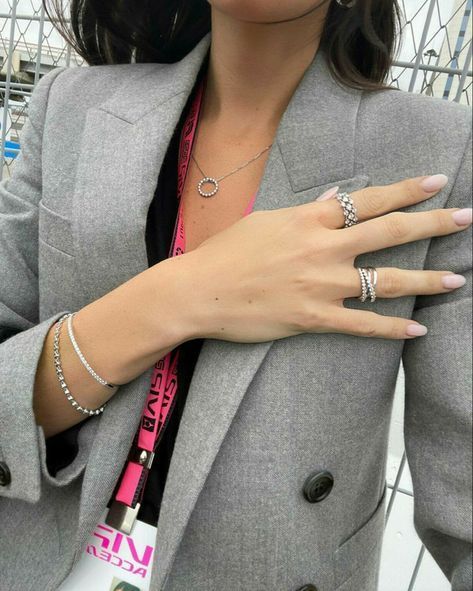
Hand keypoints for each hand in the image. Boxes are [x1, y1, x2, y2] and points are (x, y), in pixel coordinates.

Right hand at [179, 175, 471, 340]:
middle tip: (467, 219)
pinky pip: (362, 324)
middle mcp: (322, 249)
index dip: (407, 190)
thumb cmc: (227, 252)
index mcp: (309, 220)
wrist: (199, 291)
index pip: (368, 200)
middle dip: (433, 224)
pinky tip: (417, 330)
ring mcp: (321, 285)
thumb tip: (332, 200)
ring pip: (385, 281)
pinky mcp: (313, 319)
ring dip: (425, 279)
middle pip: (389, 233)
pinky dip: (392, 328)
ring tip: (457, 279)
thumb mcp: (265, 222)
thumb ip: (304, 213)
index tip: (438, 183)